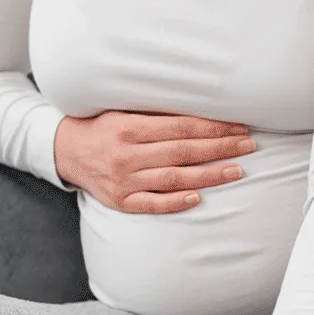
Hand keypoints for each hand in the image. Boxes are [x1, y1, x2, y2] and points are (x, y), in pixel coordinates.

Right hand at [54, 111, 256, 213]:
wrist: (65, 151)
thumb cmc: (103, 128)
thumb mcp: (124, 112)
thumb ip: (157, 114)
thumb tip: (200, 110)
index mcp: (130, 128)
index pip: (182, 128)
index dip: (214, 128)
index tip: (239, 127)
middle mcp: (127, 155)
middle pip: (184, 152)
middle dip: (220, 149)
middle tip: (248, 146)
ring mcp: (124, 181)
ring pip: (174, 179)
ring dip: (209, 176)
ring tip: (236, 171)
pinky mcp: (121, 201)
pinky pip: (152, 204)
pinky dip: (175, 202)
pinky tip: (198, 198)